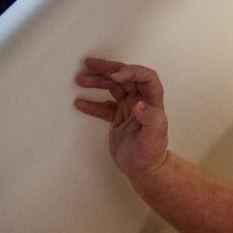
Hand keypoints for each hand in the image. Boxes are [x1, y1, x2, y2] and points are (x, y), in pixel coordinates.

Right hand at [74, 56, 168, 176]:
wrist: (143, 169)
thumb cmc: (152, 154)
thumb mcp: (153, 138)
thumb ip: (150, 119)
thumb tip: (140, 104)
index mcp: (153, 101)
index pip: (146, 77)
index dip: (132, 72)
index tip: (115, 76)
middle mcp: (142, 101)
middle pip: (126, 77)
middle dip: (109, 69)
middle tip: (90, 63)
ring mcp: (129, 108)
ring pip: (113, 88)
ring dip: (98, 82)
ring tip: (80, 79)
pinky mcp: (118, 117)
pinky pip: (104, 105)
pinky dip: (92, 103)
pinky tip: (79, 103)